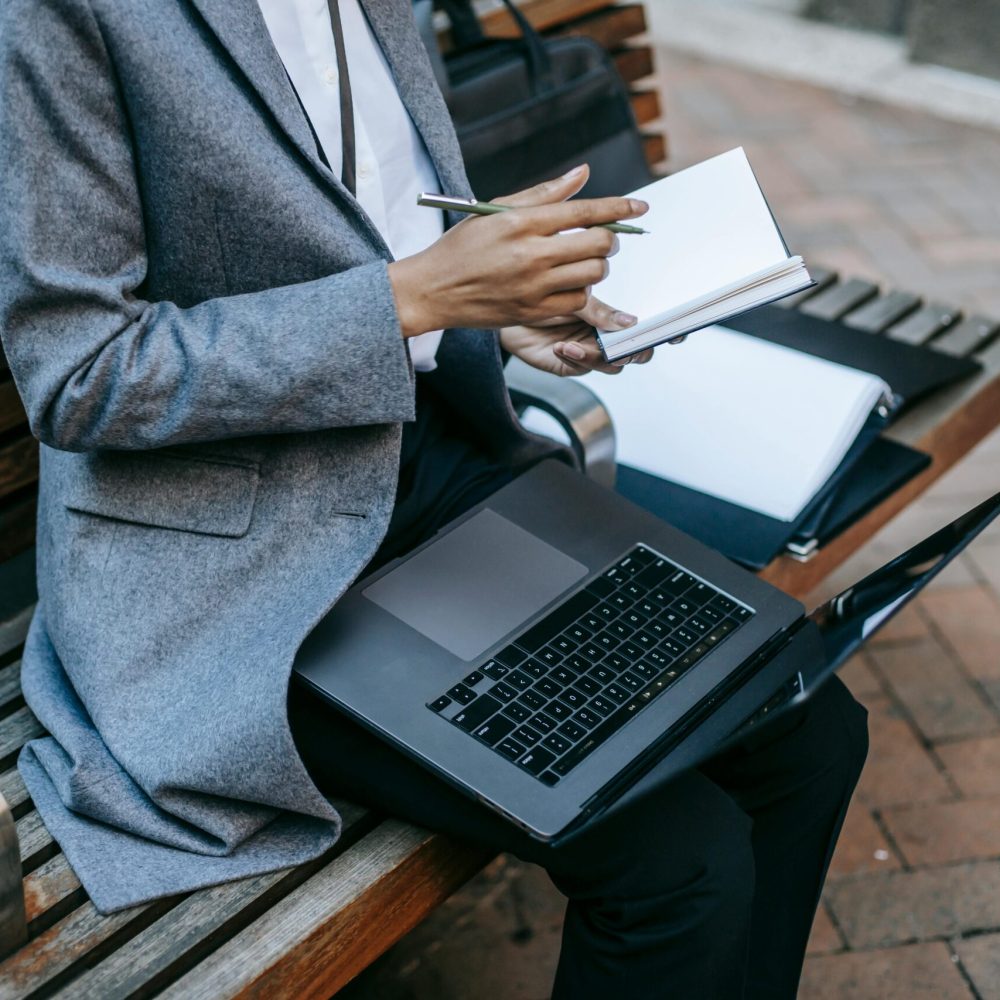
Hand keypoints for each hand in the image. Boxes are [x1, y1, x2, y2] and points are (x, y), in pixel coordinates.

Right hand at [387, 164, 647, 336]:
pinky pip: (577, 300)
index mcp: (522, 222)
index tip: (640, 207)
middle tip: (602, 238)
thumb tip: (583, 174)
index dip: (619, 208)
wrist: (434, 290)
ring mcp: (533, 287)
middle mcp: (530, 254)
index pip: (585, 211)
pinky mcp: (533, 312)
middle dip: (609, 238)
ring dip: (598, 265)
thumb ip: (544, 194)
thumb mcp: (496, 210)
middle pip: (598, 244)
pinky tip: (568, 282)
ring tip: (584, 260)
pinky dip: (581, 290)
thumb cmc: (463, 246)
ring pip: (593, 274)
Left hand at [501, 295, 653, 376]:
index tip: (677, 332)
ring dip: (599, 355)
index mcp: (615, 314)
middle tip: (625, 344)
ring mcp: (593, 351)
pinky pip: (585, 367)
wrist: (508, 311)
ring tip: (576, 343)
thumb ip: (601, 310)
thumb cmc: (542, 295)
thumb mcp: (573, 295)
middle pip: (640, 351)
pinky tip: (562, 346)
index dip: (668, 332)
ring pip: (614, 364)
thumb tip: (631, 322)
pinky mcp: (574, 366)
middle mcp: (609, 334)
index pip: (650, 325)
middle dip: (637, 349)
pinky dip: (576, 357)